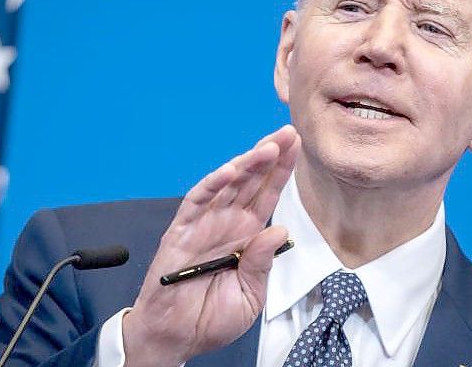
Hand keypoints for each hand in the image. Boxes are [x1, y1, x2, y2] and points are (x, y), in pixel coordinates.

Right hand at [122, 125, 299, 366]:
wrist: (175, 337)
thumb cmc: (210, 317)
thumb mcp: (250, 295)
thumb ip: (262, 263)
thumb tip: (279, 231)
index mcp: (247, 234)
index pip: (267, 194)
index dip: (281, 170)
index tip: (296, 145)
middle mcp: (227, 222)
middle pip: (251, 181)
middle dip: (269, 156)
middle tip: (287, 133)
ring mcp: (204, 224)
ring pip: (226, 185)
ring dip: (246, 165)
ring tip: (267, 149)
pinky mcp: (181, 232)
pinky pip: (196, 202)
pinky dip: (211, 185)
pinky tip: (229, 171)